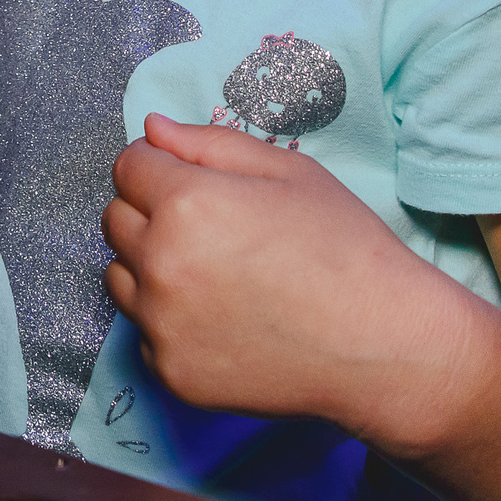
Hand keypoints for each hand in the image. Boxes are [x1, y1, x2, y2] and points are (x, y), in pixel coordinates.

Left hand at [103, 114, 494, 448]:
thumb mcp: (287, 172)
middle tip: (211, 228)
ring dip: (151, 266)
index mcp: (186, 203)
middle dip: (150, 212)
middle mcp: (161, 263)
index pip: (129, 166)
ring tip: (217, 274)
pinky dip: (170, 321)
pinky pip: (144, 330)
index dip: (160, 167)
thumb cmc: (345, 250)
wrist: (384, 348)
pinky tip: (225, 319)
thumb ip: (209, 143)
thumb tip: (152, 129)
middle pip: (116, 219)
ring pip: (120, 276)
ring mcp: (161, 324)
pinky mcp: (170, 372)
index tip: (195, 182)